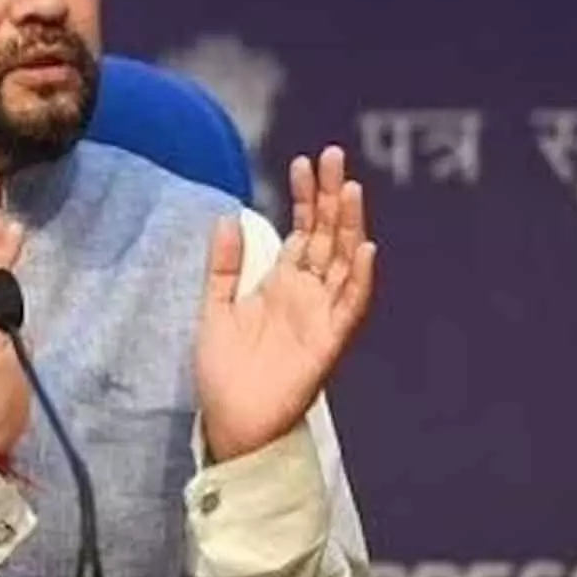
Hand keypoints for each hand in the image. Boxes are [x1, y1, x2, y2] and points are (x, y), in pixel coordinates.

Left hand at [196, 147, 377, 462]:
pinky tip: (363, 248)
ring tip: (349, 189)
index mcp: (282, 283)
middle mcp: (306, 294)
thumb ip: (223, 265)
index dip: (304, 196)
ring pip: (342, 262)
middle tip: (333, 156)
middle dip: (330, 196)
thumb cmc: (223, 372)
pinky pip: (349, 306)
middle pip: (327, 235)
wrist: (230, 421)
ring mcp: (320, 316)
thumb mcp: (214, 308)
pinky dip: (358, 279)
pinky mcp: (328, 342)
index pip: (303, 229)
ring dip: (349, 226)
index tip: (303, 162)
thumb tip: (226, 216)